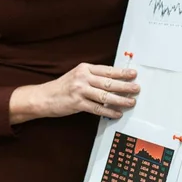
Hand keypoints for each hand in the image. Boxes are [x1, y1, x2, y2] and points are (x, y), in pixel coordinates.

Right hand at [10, 64, 138, 122]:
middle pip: (109, 82)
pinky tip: (117, 113)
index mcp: (84, 68)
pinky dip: (109, 112)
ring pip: (105, 96)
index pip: (107, 70)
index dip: (122, 72)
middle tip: (137, 88)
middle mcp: (83, 77)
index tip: (134, 74)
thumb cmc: (63, 87)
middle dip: (125, 86)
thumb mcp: (77, 75)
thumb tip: (114, 80)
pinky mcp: (77, 103)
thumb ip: (93, 76)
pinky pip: (97, 108)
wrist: (44, 97)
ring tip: (131, 102)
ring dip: (120, 100)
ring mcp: (80, 91)